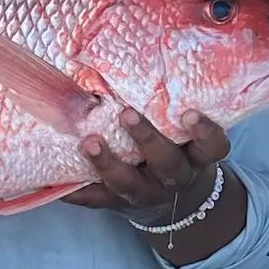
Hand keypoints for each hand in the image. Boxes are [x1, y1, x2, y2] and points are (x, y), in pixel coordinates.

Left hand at [64, 108, 246, 267]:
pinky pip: (96, 201)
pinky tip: (56, 180)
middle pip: (166, 164)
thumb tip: (125, 63)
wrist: (174, 202)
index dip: (204, 133)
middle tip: (127, 114)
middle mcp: (174, 178)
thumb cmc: (176, 150)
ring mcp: (146, 195)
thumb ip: (168, 109)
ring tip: (88, 142)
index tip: (189, 113)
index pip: (212, 148)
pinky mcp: (118, 206)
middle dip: (147, 140)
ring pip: (129, 185)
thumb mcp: (183, 135)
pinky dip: (76, 192)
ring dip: (107, 164)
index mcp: (195, 158)